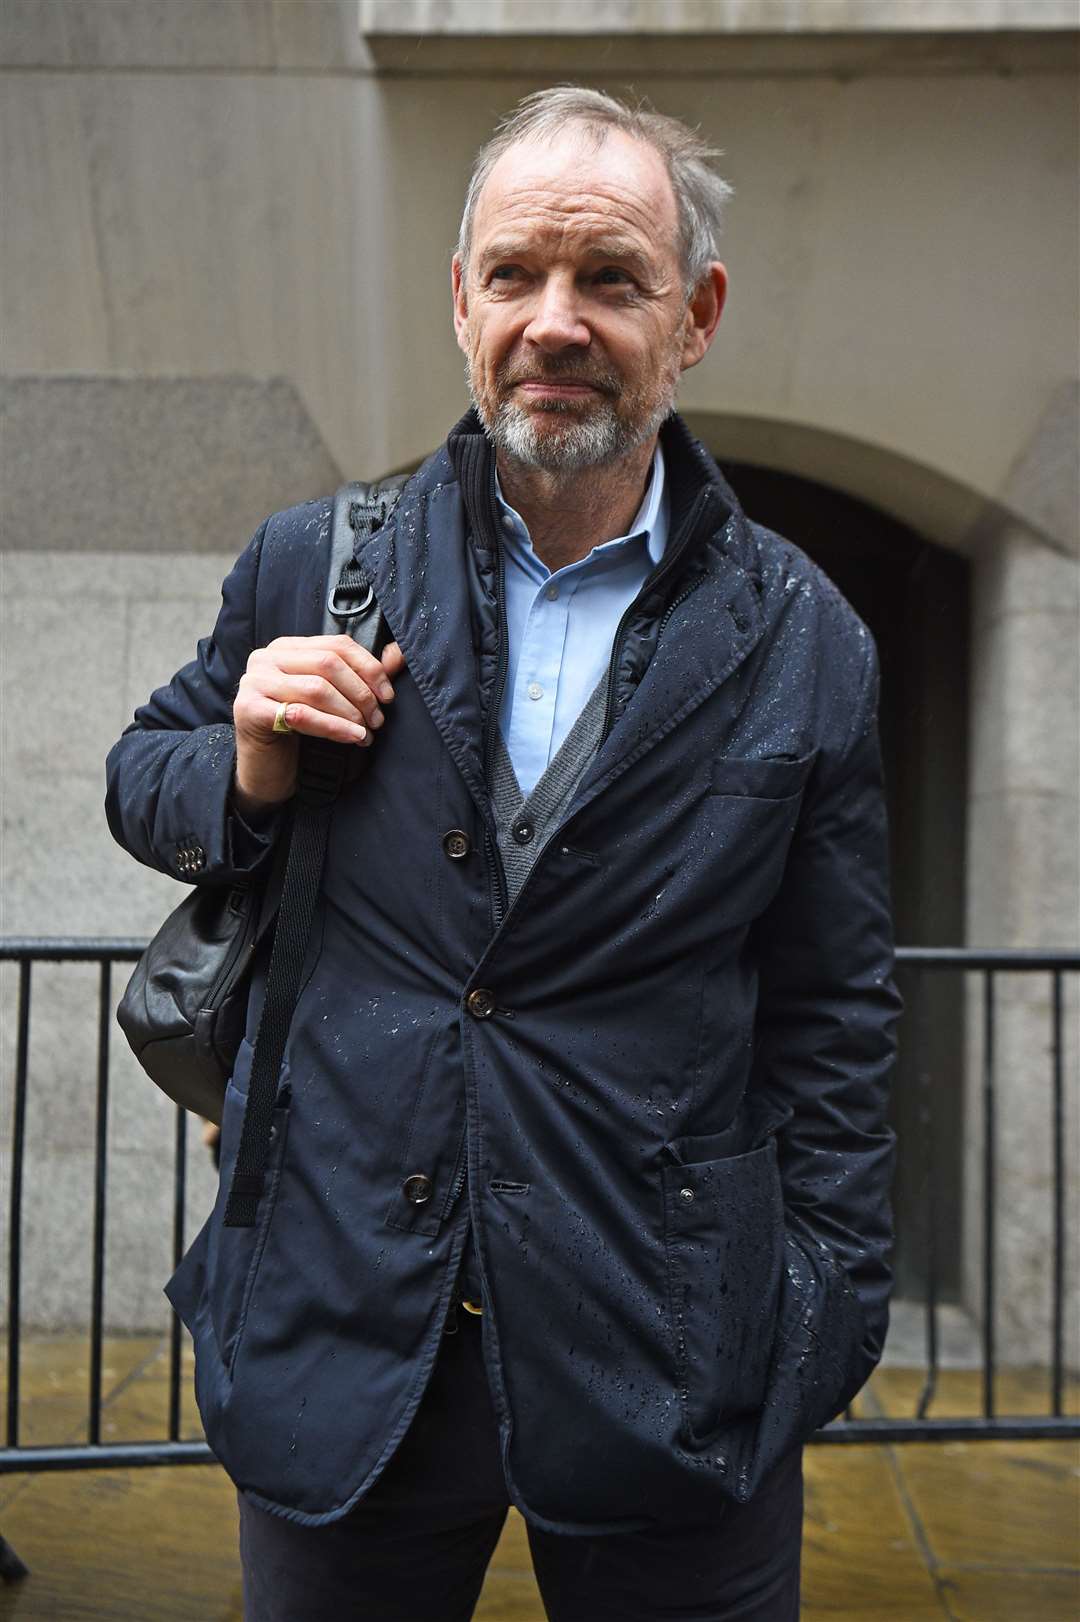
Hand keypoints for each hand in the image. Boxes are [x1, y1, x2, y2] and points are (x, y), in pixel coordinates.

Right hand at [232, 635, 405, 812]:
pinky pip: (301, 714)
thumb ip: (362, 676)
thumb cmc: (298, 734)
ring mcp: (253, 682)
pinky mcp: (249, 709)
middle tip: (377, 720)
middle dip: (361, 693)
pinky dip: (333, 727)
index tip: (388, 696)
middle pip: (328, 664)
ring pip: (317, 688)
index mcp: (286, 648)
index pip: (337, 645)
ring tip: (366, 733)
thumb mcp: (331, 700)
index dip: (369, 668)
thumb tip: (398, 655)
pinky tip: (352, 737)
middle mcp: (265, 658)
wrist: (265, 772)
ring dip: (350, 713)